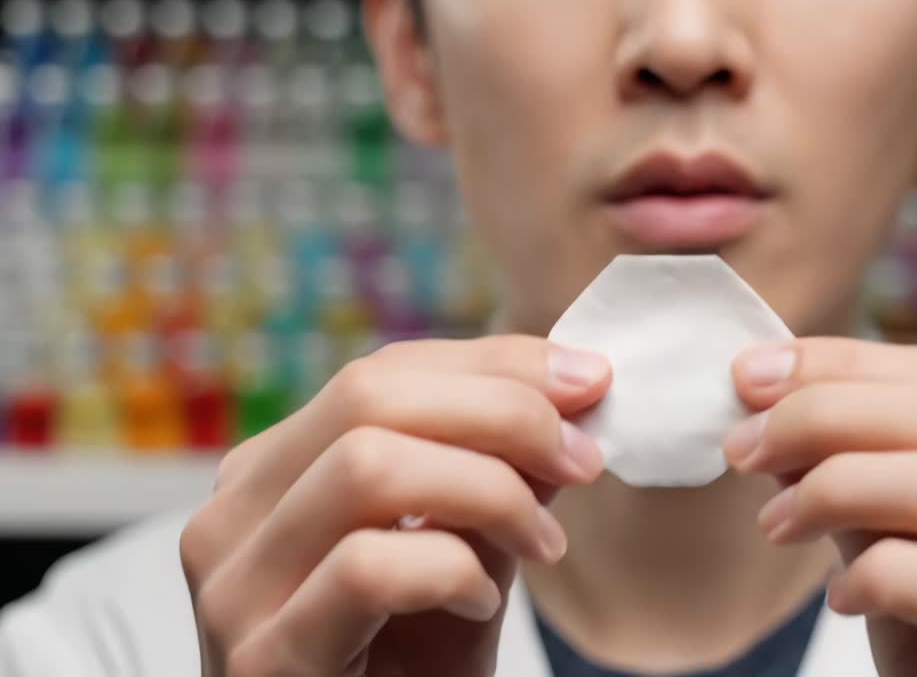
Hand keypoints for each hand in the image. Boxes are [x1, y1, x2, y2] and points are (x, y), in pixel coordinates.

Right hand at [180, 336, 610, 676]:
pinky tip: (478, 604)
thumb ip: (500, 478)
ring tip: (543, 547)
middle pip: (368, 395)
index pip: (383, 373)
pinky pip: (370, 567)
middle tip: (583, 457)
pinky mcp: (263, 657)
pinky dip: (452, 571)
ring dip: (489, 491)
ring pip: (367, 466)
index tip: (589, 382)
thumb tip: (575, 393)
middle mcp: (233, 515)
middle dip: (502, 411)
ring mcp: (235, 587)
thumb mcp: (464, 559)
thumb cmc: (406, 675)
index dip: (495, 364)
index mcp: (273, 475)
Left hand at [727, 339, 916, 676]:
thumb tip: (775, 404)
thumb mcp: (916, 562)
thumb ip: (869, 486)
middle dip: (830, 415)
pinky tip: (844, 599)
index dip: (849, 368)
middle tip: (746, 444)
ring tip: (778, 524)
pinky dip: (884, 576)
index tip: (754, 377)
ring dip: (843, 486)